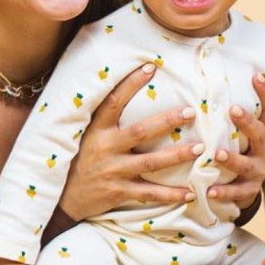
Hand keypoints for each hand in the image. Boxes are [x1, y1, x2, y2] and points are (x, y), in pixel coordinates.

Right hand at [58, 63, 202, 220]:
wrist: (64, 197)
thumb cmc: (80, 158)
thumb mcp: (86, 134)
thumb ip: (103, 117)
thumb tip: (121, 86)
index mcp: (96, 130)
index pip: (113, 101)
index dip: (130, 83)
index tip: (151, 67)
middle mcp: (105, 148)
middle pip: (140, 132)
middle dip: (166, 121)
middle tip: (190, 112)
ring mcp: (113, 171)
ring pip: (150, 162)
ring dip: (177, 155)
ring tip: (200, 148)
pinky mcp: (118, 192)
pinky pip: (149, 193)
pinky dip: (170, 194)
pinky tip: (190, 193)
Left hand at [207, 72, 264, 208]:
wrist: (247, 188)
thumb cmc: (239, 150)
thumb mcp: (240, 132)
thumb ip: (230, 113)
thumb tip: (210, 76)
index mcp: (261, 133)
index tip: (256, 75)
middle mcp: (262, 151)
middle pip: (259, 134)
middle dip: (247, 122)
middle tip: (232, 109)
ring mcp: (257, 171)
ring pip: (246, 165)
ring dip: (232, 159)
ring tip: (216, 154)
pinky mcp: (248, 191)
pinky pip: (236, 192)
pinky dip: (222, 191)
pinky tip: (209, 189)